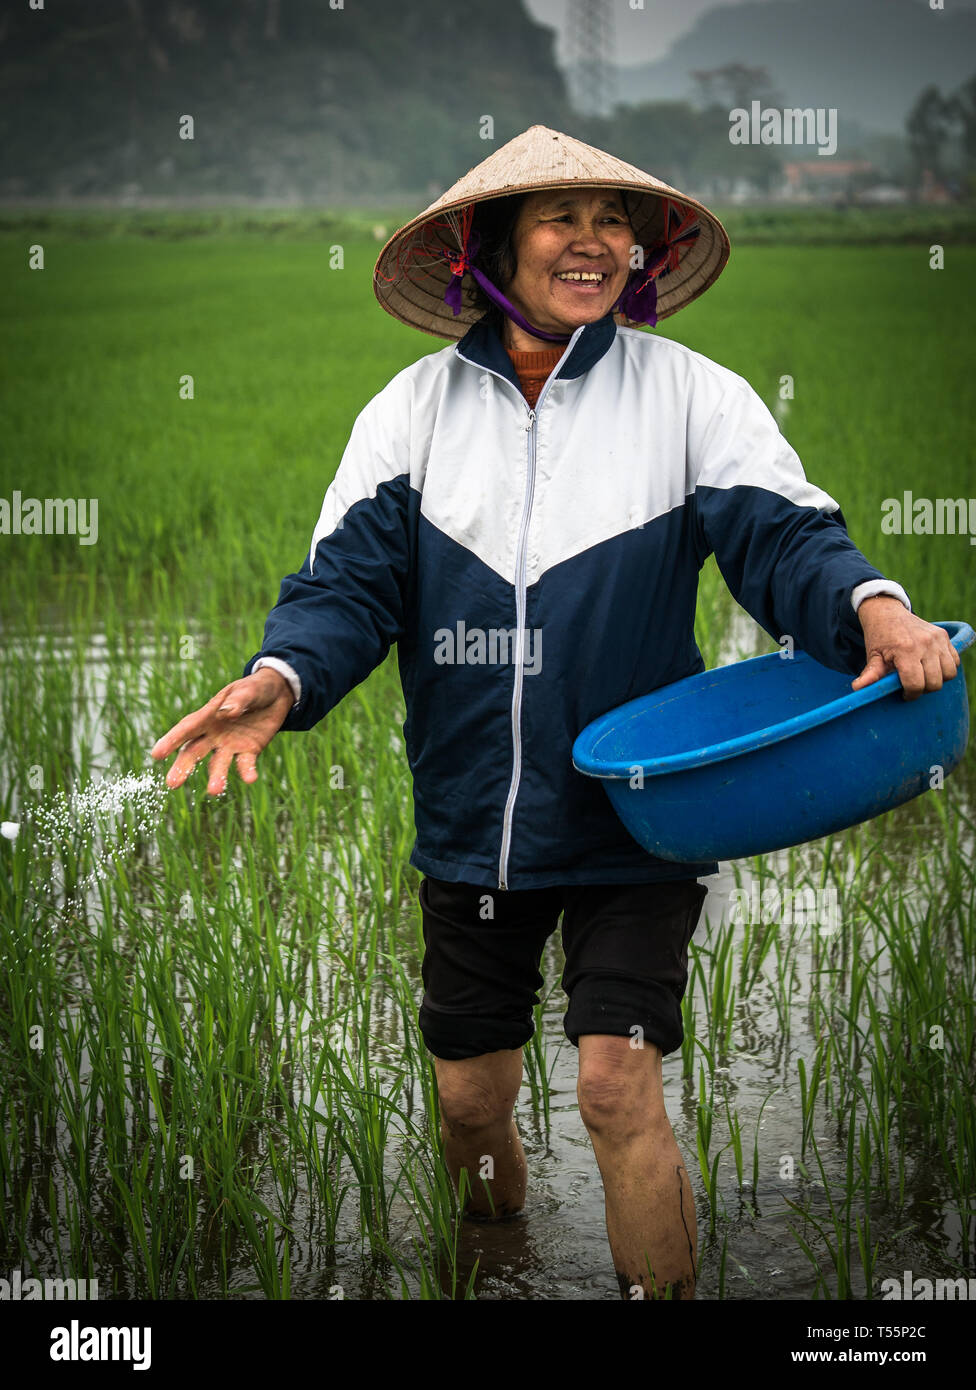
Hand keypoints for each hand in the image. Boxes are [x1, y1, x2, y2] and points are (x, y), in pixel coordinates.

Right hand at [150, 668, 294, 793]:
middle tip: (172, 783)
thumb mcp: (248, 690)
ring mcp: (230, 745)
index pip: (186, 729)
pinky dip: (247, 772)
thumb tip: (226, 712)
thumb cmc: (254, 689)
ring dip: (217, 777)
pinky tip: (251, 778)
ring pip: (218, 763)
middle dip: (183, 767)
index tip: (156, 754)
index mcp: (208, 715)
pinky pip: (245, 764)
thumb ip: (237, 701)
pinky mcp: (248, 752)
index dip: (171, 741)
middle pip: (193, 752)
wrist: (276, 695)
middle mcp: (214, 734)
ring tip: (215, 790)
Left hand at [852, 596, 958, 701]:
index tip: (904, 694)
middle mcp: (925, 644)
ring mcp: (937, 639)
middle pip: (934, 682)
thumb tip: (857, 688)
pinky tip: (932, 667)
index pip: (915, 684)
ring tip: (923, 677)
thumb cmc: (879, 638)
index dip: (910, 694)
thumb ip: (870, 674)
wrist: (887, 613)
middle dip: (924, 689)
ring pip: (949, 673)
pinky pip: (955, 661)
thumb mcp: (873, 656)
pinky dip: (946, 668)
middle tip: (913, 685)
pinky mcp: (944, 636)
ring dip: (937, 680)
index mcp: (905, 650)